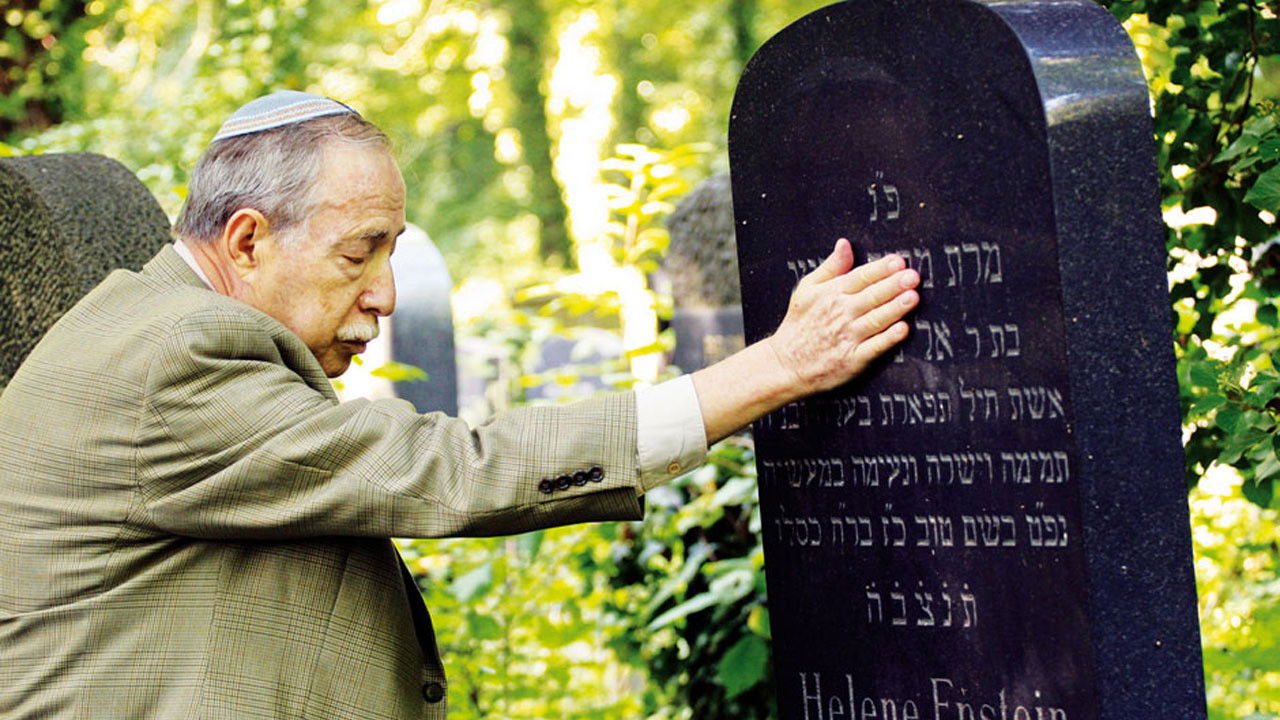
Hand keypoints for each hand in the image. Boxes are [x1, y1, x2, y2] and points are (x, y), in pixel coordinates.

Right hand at [764, 238, 918, 395]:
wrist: (786, 364)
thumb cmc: (799, 325)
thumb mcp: (807, 290)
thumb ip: (830, 267)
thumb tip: (845, 244)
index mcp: (831, 293)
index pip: (860, 277)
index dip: (880, 269)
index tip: (897, 261)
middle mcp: (841, 313)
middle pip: (871, 296)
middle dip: (892, 285)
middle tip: (912, 276)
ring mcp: (847, 337)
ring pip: (875, 319)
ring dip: (894, 308)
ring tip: (912, 297)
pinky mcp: (853, 359)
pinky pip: (874, 347)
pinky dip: (888, 338)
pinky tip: (903, 329)